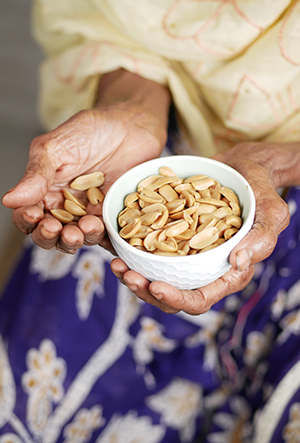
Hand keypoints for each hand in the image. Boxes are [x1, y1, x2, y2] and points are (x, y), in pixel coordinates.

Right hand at [1, 70, 170, 252]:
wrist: (132, 127)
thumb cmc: (92, 131)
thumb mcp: (56, 147)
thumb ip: (36, 174)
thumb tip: (9, 199)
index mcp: (45, 191)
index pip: (28, 214)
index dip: (27, 219)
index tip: (33, 214)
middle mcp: (66, 207)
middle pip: (50, 235)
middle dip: (49, 236)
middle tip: (55, 229)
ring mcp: (90, 214)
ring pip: (77, 239)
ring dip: (76, 239)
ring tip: (84, 227)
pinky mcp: (113, 217)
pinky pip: (107, 237)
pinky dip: (104, 239)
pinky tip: (104, 230)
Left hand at [111, 141, 299, 314]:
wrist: (241, 166)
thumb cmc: (259, 189)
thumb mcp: (271, 210)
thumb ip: (261, 238)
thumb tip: (238, 263)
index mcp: (225, 272)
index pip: (199, 299)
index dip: (177, 299)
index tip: (156, 286)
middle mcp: (201, 267)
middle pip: (170, 294)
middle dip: (146, 290)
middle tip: (126, 274)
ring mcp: (183, 252)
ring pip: (154, 275)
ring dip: (133, 275)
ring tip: (116, 262)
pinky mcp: (170, 235)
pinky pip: (148, 249)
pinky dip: (130, 249)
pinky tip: (116, 241)